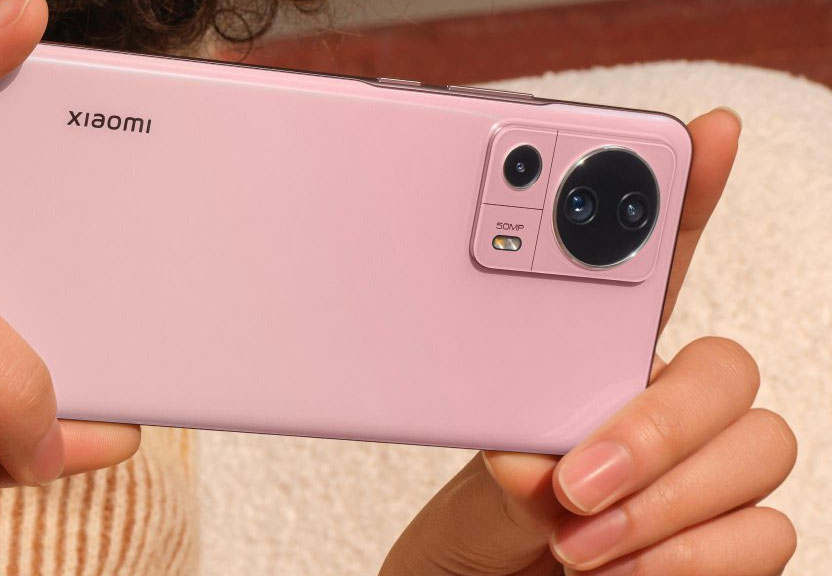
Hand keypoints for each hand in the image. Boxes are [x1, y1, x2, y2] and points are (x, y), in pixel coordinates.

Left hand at [381, 109, 797, 575]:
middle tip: (572, 480)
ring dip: (663, 505)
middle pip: (729, 368)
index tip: (706, 133)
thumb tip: (540, 464)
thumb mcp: (479, 479)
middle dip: (655, 429)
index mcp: (601, 365)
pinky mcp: (729, 541)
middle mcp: (665, 409)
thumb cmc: (482, 526)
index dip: (689, 200)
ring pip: (760, 450)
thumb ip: (509, 462)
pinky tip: (624, 572)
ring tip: (576, 545)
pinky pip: (768, 535)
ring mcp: (704, 473)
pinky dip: (694, 560)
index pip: (658, 270)